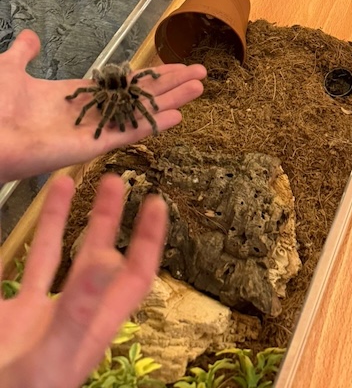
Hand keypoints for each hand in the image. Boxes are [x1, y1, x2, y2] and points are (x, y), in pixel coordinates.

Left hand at [0, 30, 205, 182]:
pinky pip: (129, 134)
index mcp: (74, 97)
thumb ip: (24, 53)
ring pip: (141, 113)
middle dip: (170, 85)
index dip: (149, 76)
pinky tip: (179, 115)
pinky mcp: (91, 147)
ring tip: (200, 87)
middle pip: (140, 97)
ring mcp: (92, 130)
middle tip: (200, 74)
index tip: (174, 67)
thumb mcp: (10, 68)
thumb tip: (30, 36)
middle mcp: (90, 114)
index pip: (122, 85)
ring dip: (172, 100)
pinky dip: (154, 124)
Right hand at [0, 174, 165, 387]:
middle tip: (113, 179)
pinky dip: (12, 249)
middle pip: (96, 258)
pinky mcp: (6, 320)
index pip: (133, 276)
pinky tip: (14, 220)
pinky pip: (12, 273)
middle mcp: (69, 318)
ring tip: (62, 181)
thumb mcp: (56, 352)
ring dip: (58, 220)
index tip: (156, 202)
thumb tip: (113, 258)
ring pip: (51, 258)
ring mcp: (33, 318)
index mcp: (93, 327)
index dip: (148, 240)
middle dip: (106, 219)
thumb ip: (82, 306)